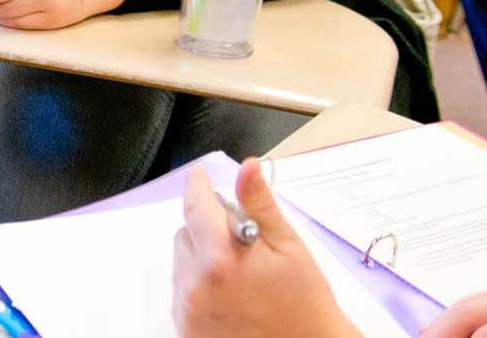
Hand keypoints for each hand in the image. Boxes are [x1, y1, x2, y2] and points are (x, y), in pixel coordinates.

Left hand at [173, 159, 357, 337]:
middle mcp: (197, 286)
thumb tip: (247, 166)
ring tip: (240, 276)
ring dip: (203, 259)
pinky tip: (230, 295)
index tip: (201, 177)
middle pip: (187, 234)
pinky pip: (182, 292)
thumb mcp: (289, 247)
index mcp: (222, 259)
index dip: (199, 186)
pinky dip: (200, 286)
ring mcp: (188, 311)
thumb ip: (260, 205)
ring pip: (183, 263)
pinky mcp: (186, 329)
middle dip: (209, 230)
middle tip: (242, 243)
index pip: (196, 206)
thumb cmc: (304, 303)